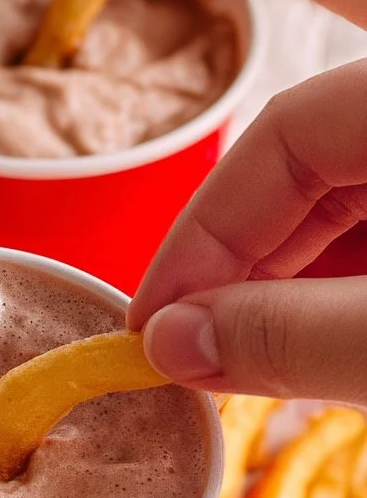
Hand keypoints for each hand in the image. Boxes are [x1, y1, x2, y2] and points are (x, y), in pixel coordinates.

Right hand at [128, 61, 366, 404]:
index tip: (151, 322)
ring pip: (353, 212)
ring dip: (293, 291)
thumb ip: (292, 335)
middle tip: (189, 353)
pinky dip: (345, 300)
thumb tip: (170, 341)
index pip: (284, 131)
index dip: (204, 228)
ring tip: (248, 366)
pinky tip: (321, 355)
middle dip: (242, 266)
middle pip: (315, 170)